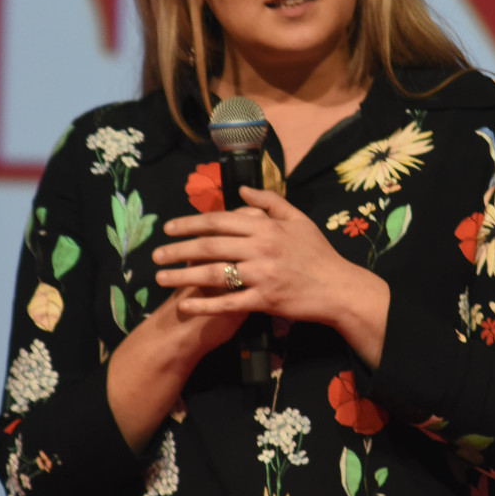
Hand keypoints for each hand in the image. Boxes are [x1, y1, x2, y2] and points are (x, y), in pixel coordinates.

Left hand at [152, 186, 388, 365]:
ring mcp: (262, 275)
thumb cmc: (318, 254)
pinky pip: (228, 303)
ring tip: (162, 277)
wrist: (338, 288)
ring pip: (213, 274)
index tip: (169, 228)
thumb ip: (269, 201)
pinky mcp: (264, 301)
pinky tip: (186, 306)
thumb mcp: (299, 219)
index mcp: (266, 226)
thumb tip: (240, 189)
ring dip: (183, 276)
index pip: (219, 220)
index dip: (190, 223)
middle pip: (210, 246)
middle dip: (178, 249)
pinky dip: (205, 305)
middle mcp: (260, 248)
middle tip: (156, 254)